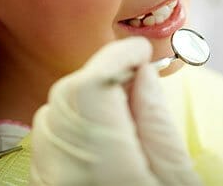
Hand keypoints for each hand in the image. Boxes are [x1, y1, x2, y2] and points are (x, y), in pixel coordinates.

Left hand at [30, 37, 201, 185]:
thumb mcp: (175, 174)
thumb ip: (155, 118)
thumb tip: (142, 71)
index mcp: (105, 166)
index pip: (91, 87)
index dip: (116, 57)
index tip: (142, 51)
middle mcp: (65, 171)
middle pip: (69, 93)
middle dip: (103, 71)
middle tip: (137, 72)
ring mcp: (49, 178)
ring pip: (54, 107)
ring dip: (87, 89)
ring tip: (122, 96)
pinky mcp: (47, 182)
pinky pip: (48, 130)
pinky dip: (73, 112)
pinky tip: (101, 120)